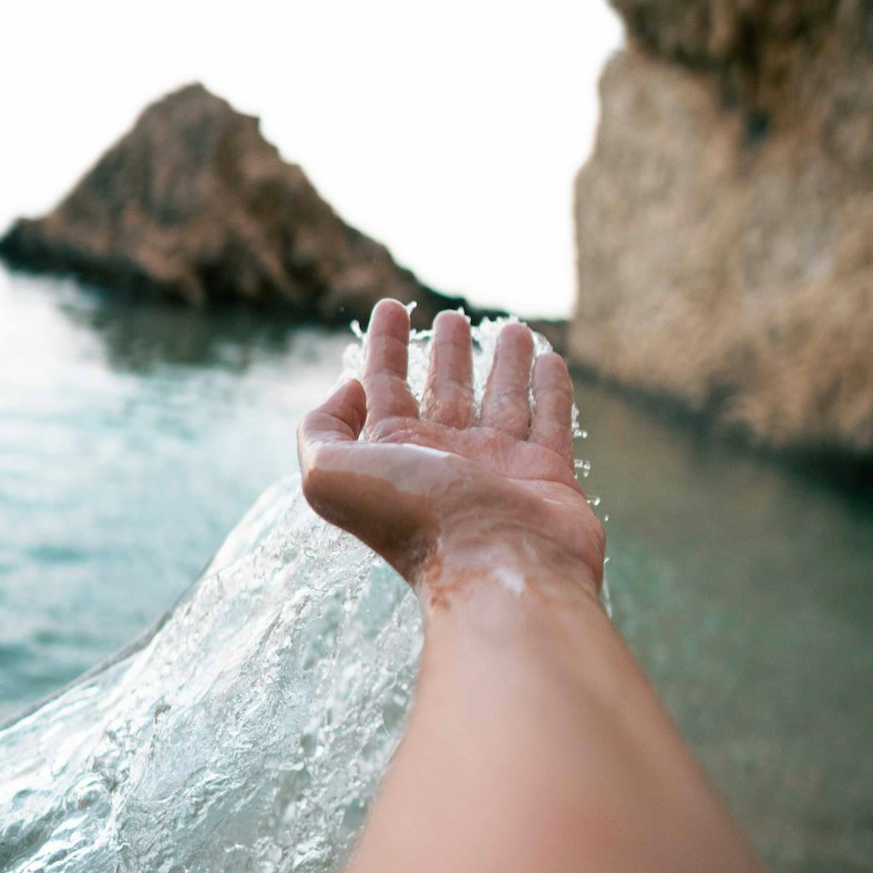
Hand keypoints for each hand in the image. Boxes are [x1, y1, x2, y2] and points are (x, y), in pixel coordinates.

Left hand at [298, 300, 604, 602]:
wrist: (496, 566)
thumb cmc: (416, 521)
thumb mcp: (330, 475)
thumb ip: (320, 430)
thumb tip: (348, 391)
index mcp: (396, 455)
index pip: (385, 387)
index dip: (384, 346)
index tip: (390, 306)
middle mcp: (447, 459)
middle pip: (445, 392)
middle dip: (447, 354)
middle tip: (452, 319)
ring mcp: (500, 467)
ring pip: (503, 401)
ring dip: (505, 363)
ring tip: (513, 328)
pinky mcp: (549, 475)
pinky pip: (552, 420)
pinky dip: (552, 389)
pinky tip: (551, 360)